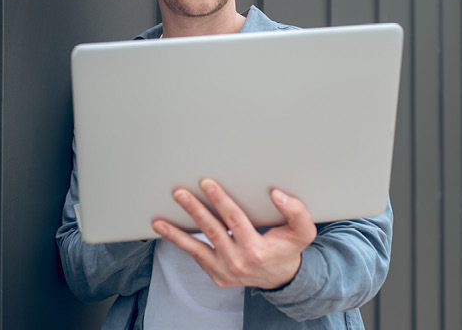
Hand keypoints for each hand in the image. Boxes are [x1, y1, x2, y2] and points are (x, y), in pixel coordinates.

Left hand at [152, 179, 316, 289]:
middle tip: (179, 193)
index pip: (234, 220)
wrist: (280, 278)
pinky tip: (165, 230)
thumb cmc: (288, 249)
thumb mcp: (302, 232)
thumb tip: (277, 194)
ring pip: (196, 247)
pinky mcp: (215, 275)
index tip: (206, 183)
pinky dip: (179, 243)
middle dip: (194, 209)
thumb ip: (296, 212)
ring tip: (159, 220)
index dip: (219, 200)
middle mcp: (238, 261)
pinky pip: (195, 256)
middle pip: (211, 230)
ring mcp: (224, 270)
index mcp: (256, 249)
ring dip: (176, 232)